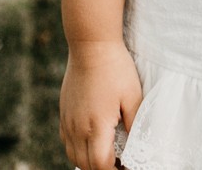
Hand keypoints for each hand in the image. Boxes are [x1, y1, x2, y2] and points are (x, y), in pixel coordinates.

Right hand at [61, 40, 143, 169]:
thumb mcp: (133, 96)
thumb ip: (135, 124)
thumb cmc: (115, 69)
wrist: (91, 45)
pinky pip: (67, 141)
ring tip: (107, 157)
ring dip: (88, 162)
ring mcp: (68, 121)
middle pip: (85, 165)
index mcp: (96, 126)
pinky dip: (78, 149)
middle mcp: (78, 128)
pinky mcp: (64, 113)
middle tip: (120, 164)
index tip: (127, 167)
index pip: (101, 165)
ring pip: (73, 156)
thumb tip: (137, 146)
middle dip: (102, 169)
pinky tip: (92, 142)